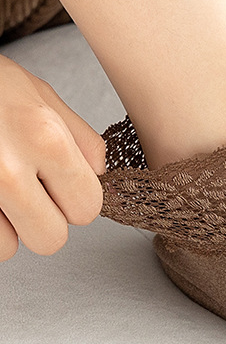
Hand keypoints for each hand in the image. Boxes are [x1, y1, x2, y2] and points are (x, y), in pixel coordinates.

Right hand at [0, 55, 105, 258]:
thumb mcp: (42, 95)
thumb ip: (79, 138)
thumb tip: (97, 175)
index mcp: (45, 140)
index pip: (87, 207)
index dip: (77, 197)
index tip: (63, 185)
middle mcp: (8, 171)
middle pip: (51, 239)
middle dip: (45, 219)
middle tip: (31, 191)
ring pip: (9, 248)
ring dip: (8, 226)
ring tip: (0, 187)